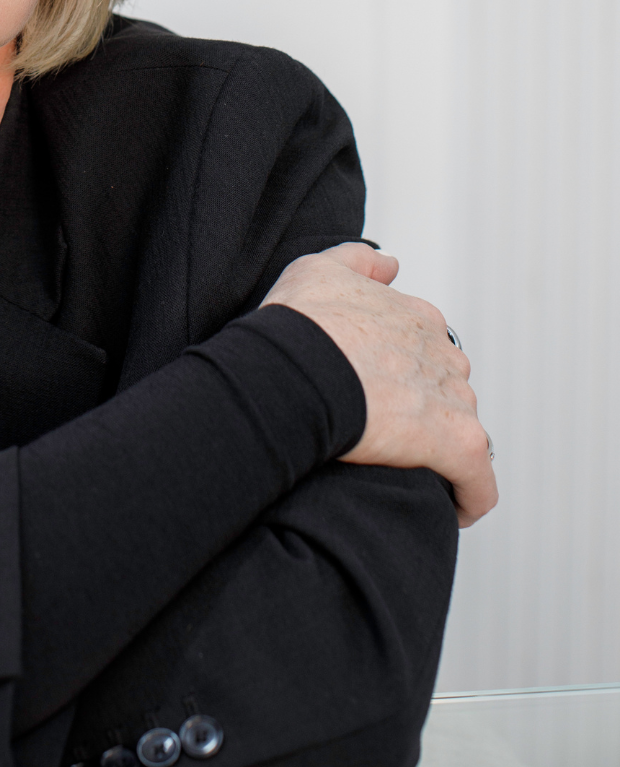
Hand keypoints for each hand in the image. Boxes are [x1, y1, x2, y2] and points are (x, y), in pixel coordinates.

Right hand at [262, 242, 497, 526]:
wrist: (292, 371)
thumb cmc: (296, 326)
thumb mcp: (316, 269)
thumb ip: (358, 261)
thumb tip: (391, 265)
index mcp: (415, 316)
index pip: (426, 347)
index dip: (403, 372)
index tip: (377, 393)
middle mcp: (442, 352)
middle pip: (447, 387)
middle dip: (424, 408)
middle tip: (383, 433)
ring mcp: (452, 397)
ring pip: (461, 430)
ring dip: (440, 451)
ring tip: (404, 471)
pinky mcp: (457, 444)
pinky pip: (479, 481)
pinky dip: (469, 496)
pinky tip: (450, 509)